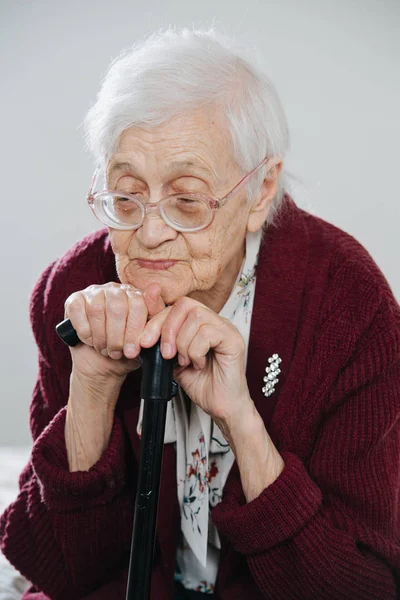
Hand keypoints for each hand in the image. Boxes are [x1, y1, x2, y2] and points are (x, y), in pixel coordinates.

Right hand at [64, 281, 167, 389]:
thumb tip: (155, 288)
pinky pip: (78, 310)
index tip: (132, 351)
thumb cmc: (127, 350)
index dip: (134, 330)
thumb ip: (155, 317)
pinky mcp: (75, 300)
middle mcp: (116, 289)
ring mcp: (94, 292)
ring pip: (97, 309)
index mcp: (136, 295)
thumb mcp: (146, 340)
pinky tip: (90, 340)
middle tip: (116, 353)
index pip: (138, 303)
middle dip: (116, 337)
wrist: (102, 365)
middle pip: (117, 307)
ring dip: (100, 336)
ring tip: (104, 349)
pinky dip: (84, 330)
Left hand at [140, 296, 252, 428]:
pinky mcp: (234, 340)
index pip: (176, 306)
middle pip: (185, 305)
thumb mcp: (174, 361)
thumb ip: (164, 344)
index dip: (157, 320)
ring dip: (183, 343)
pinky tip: (199, 364)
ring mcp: (226, 329)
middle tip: (165, 353)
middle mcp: (215, 322)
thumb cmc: (203, 386)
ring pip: (196, 317)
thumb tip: (144, 333)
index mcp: (202, 324)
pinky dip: (196, 351)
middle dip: (167, 329)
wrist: (221, 407)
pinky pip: (208, 333)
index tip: (145, 341)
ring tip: (186, 361)